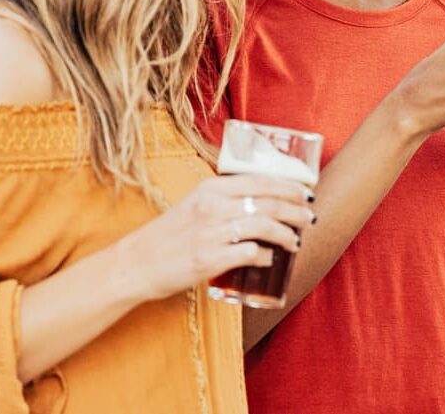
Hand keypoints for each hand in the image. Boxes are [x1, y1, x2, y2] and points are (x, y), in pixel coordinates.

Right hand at [120, 174, 314, 302]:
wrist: (135, 263)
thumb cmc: (169, 235)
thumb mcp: (195, 204)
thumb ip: (224, 200)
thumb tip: (262, 204)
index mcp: (211, 188)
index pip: (260, 181)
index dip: (289, 187)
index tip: (306, 194)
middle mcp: (212, 206)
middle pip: (267, 203)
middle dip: (295, 211)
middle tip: (309, 219)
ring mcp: (211, 233)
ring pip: (263, 227)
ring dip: (286, 235)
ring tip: (295, 242)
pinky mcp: (208, 260)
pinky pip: (248, 254)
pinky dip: (264, 256)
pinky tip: (270, 260)